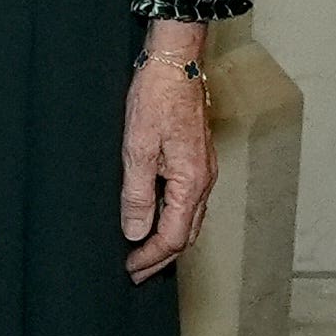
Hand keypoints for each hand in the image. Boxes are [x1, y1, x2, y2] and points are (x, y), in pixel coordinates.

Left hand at [121, 39, 215, 280]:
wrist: (176, 64)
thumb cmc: (156, 99)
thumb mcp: (137, 149)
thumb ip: (137, 194)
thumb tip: (135, 232)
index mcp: (191, 182)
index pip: (174, 236)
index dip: (152, 257)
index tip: (130, 268)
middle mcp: (204, 181)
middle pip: (188, 234)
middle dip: (162, 257)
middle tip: (137, 272)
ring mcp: (204, 171)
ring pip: (191, 219)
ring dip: (169, 240)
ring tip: (145, 253)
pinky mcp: (197, 160)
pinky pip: (190, 202)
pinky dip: (174, 219)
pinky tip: (157, 219)